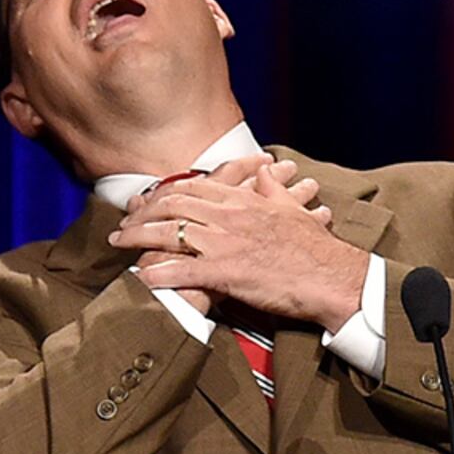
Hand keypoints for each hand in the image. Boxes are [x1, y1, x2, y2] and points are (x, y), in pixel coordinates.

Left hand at [113, 159, 363, 327]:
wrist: (334, 277)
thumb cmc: (316, 248)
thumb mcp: (294, 210)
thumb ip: (273, 190)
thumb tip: (263, 174)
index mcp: (244, 201)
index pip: (193, 188)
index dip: (162, 193)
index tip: (144, 201)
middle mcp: (230, 216)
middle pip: (173, 206)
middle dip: (141, 213)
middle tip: (122, 224)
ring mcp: (226, 243)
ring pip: (170, 233)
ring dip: (139, 238)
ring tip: (119, 244)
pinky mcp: (228, 272)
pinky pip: (184, 271)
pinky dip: (160, 275)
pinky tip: (141, 279)